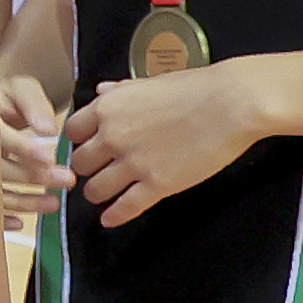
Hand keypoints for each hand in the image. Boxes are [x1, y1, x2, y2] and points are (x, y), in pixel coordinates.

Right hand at [0, 75, 68, 218]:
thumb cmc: (4, 99)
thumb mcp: (20, 90)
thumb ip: (34, 104)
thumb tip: (48, 129)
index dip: (22, 148)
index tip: (48, 157)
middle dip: (32, 176)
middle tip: (66, 179)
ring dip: (23, 202)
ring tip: (53, 203)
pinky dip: (0, 218)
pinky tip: (21, 223)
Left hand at [65, 54, 277, 226]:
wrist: (230, 104)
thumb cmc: (195, 88)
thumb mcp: (148, 83)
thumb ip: (120, 91)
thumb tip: (101, 91)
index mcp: (108, 108)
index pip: (72, 131)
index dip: (79, 140)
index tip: (87, 146)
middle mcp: (112, 136)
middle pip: (80, 162)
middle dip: (86, 168)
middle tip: (97, 171)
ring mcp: (133, 163)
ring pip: (96, 189)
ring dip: (97, 193)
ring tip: (103, 194)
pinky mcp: (157, 185)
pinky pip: (125, 206)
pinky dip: (115, 215)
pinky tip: (110, 219)